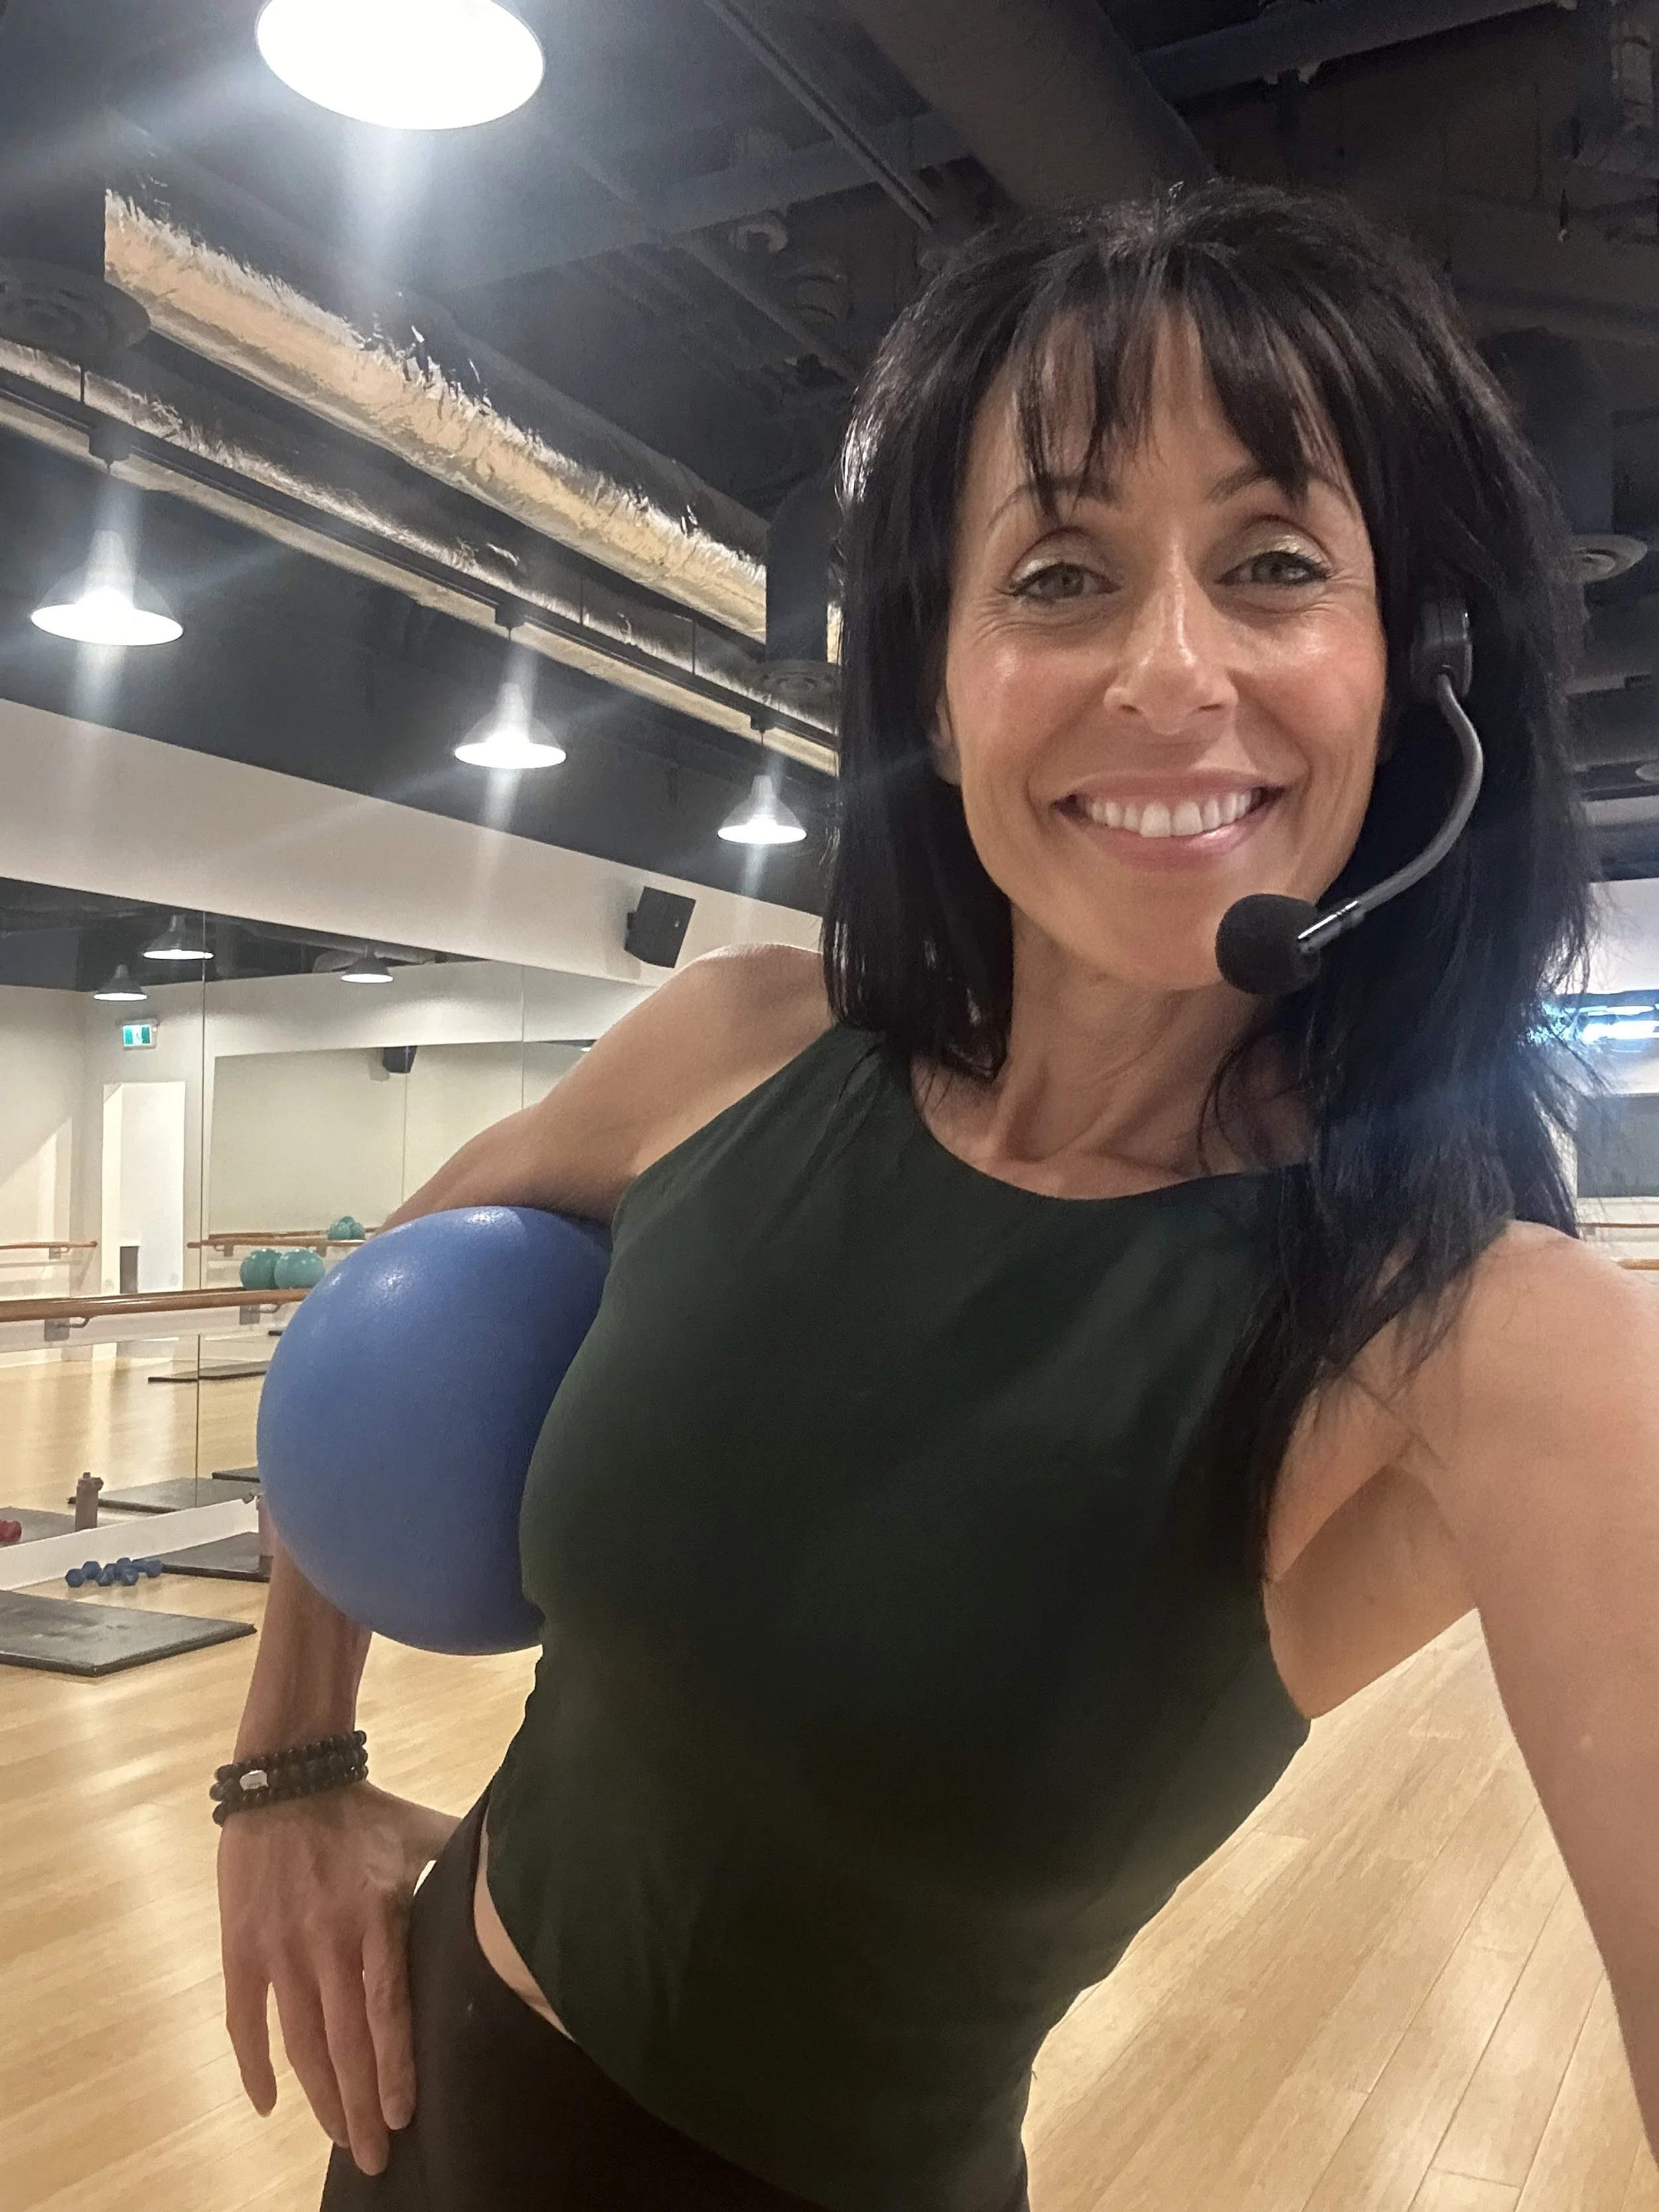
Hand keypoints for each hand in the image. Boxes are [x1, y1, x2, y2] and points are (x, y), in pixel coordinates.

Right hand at [218, 1783, 459, 2174]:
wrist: (288, 1779)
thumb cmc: (365, 1813)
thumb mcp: (423, 1834)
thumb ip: (463, 1866)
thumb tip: (518, 1880)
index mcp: (377, 1915)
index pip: (388, 2009)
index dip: (395, 2067)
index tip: (403, 2116)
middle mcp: (327, 1940)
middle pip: (344, 2042)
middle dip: (359, 2106)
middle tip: (373, 2157)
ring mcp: (280, 1948)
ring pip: (297, 2043)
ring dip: (317, 2096)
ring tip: (335, 2136)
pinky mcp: (242, 1948)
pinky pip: (244, 2021)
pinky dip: (253, 2067)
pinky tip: (268, 2105)